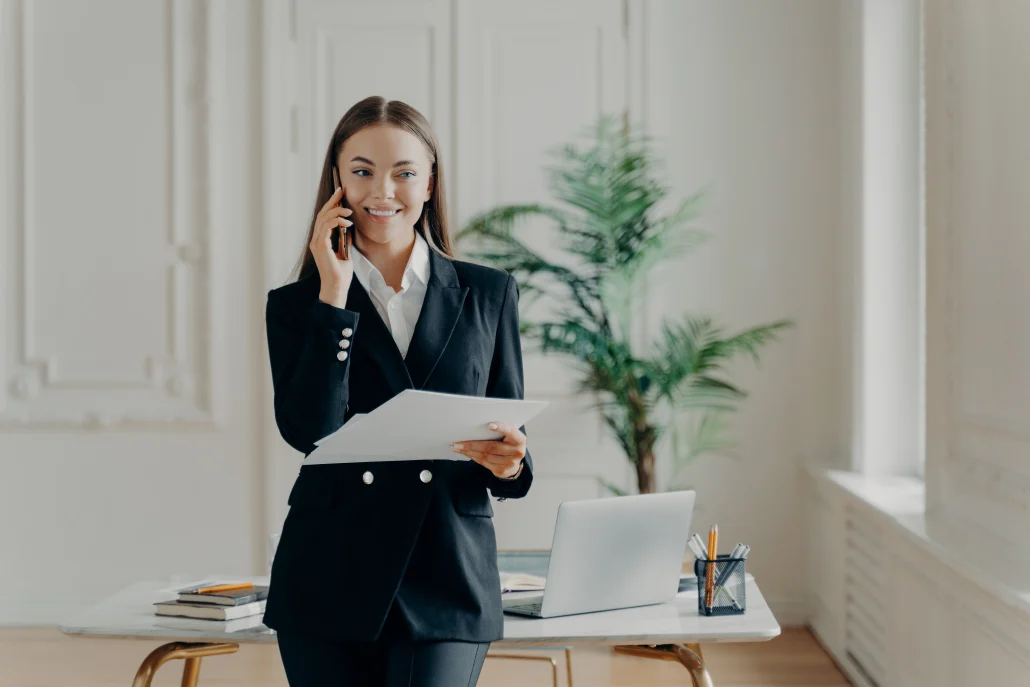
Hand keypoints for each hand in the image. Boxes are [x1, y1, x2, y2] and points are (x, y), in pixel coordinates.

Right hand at [311, 187, 354, 305]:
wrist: (337, 287)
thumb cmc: (341, 274)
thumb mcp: (345, 252)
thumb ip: (344, 240)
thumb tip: (349, 228)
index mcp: (320, 241)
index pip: (323, 218)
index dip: (331, 205)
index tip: (339, 194)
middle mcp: (316, 240)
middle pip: (322, 214)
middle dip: (332, 201)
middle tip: (342, 192)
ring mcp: (317, 243)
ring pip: (323, 219)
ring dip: (337, 212)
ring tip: (349, 212)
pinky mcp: (321, 246)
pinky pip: (326, 228)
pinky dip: (337, 222)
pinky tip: (347, 223)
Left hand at [451, 421, 525, 479]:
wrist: (514, 461)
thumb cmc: (508, 442)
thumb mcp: (509, 434)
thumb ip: (500, 429)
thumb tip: (477, 425)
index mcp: (519, 439)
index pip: (510, 431)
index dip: (501, 427)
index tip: (489, 425)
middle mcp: (517, 452)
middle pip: (492, 447)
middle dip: (472, 444)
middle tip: (458, 442)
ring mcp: (510, 463)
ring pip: (485, 456)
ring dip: (469, 451)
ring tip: (457, 447)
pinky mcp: (502, 471)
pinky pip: (484, 463)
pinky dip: (473, 457)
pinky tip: (465, 453)